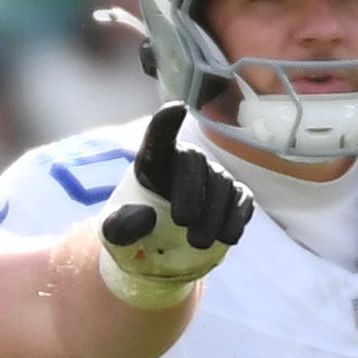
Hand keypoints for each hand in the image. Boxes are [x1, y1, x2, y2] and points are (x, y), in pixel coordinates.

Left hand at [94, 102, 253, 308]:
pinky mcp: (234, 196)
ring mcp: (213, 176)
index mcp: (153, 161)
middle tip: (183, 224)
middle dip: (191, 193)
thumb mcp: (115, 235)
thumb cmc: (133, 232)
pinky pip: (241, 200)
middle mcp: (186, 161)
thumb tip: (146, 215)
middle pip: (193, 163)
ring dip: (212, 215)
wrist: (159, 249)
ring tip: (198, 243)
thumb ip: (120, 227)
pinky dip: (235, 218)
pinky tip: (226, 237)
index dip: (168, 121)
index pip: (159, 135)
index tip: (178, 108)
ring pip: (221, 185)